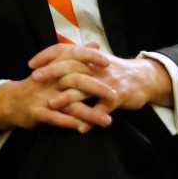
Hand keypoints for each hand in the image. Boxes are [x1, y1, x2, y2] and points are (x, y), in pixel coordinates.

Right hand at [0, 64, 108, 133]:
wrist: (9, 101)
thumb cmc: (37, 85)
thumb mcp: (53, 67)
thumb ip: (75, 56)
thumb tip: (95, 44)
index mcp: (52, 67)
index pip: (72, 56)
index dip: (89, 57)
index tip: (107, 62)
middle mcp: (48, 80)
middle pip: (75, 79)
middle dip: (96, 88)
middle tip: (114, 95)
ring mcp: (42, 96)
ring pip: (69, 103)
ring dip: (89, 113)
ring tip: (107, 121)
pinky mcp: (36, 112)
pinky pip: (55, 118)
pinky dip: (70, 123)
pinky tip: (84, 128)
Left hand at [29, 44, 171, 117]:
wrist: (146, 77)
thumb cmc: (115, 71)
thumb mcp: (96, 61)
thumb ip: (76, 60)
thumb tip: (53, 58)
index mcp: (90, 58)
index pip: (65, 50)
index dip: (47, 56)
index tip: (31, 64)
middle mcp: (97, 67)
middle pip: (72, 66)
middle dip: (52, 72)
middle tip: (35, 79)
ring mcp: (107, 82)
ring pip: (86, 87)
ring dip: (68, 96)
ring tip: (52, 104)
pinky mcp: (119, 97)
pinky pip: (103, 108)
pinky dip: (92, 118)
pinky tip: (81, 128)